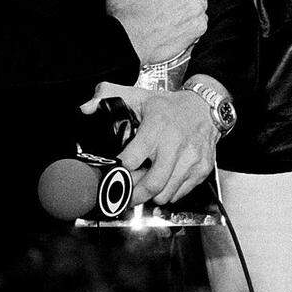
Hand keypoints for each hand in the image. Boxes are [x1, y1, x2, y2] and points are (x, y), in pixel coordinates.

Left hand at [81, 81, 217, 205]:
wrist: (206, 108)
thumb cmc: (170, 106)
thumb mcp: (140, 96)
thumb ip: (109, 96)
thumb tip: (86, 108)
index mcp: (156, 127)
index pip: (130, 160)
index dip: (117, 171)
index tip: (110, 175)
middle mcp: (175, 144)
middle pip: (151, 185)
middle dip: (133, 196)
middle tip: (124, 195)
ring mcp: (191, 159)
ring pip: (166, 194)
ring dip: (151, 195)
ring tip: (145, 184)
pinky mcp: (202, 169)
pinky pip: (180, 194)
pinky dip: (169, 192)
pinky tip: (164, 180)